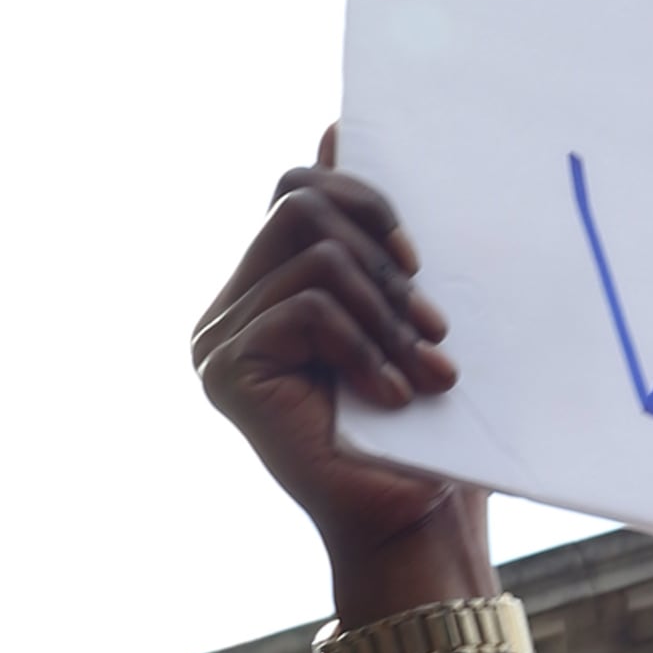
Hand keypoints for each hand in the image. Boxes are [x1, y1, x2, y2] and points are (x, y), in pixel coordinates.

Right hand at [193, 132, 494, 606]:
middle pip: (300, 202)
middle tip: (433, 327)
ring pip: (313, 253)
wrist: (414, 527)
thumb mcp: (403, 314)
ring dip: (386, 312)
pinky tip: (391, 397)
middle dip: (383, 258)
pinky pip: (305, 307)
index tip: (419, 258)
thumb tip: (335, 125)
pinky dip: (364, 347)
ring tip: (425, 372)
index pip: (298, 188)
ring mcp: (219, 338)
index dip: (363, 198)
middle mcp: (230, 308)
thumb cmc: (423, 429)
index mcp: (268, 288)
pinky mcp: (225, 370)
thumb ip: (366, 234)